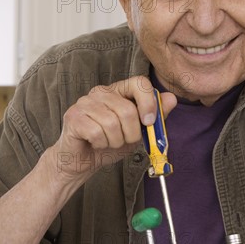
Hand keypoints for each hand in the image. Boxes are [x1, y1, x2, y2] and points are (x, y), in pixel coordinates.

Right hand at [53, 75, 176, 183]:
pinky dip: (101, 144)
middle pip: (127, 110)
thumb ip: (155, 116)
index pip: (139, 82)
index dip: (148, 102)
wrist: (83, 161)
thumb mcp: (138, 131)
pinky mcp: (73, 117)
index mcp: (118, 91)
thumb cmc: (110, 144)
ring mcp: (84, 103)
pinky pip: (96, 133)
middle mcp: (100, 92)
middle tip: (124, 140)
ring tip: (109, 142)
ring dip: (115, 141)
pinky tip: (96, 143)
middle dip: (131, 134)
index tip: (149, 122)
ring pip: (112, 123)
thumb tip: (171, 99)